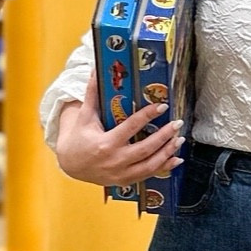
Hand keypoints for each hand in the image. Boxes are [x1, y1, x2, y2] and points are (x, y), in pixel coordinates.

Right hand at [54, 72, 182, 188]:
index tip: (162, 106)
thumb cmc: (78, 138)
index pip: (130, 127)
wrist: (70, 164)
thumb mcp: (84, 116)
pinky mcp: (125, 181)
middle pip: (145, 149)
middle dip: (164, 136)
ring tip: (179, 139)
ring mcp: (121, 173)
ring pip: (150, 165)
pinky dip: (165, 168)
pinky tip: (177, 158)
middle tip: (177, 124)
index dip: (147, 116)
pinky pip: (149, 176)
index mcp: (105, 143)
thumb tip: (95, 69)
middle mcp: (114, 160)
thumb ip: (92, 94)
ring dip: (167, 152)